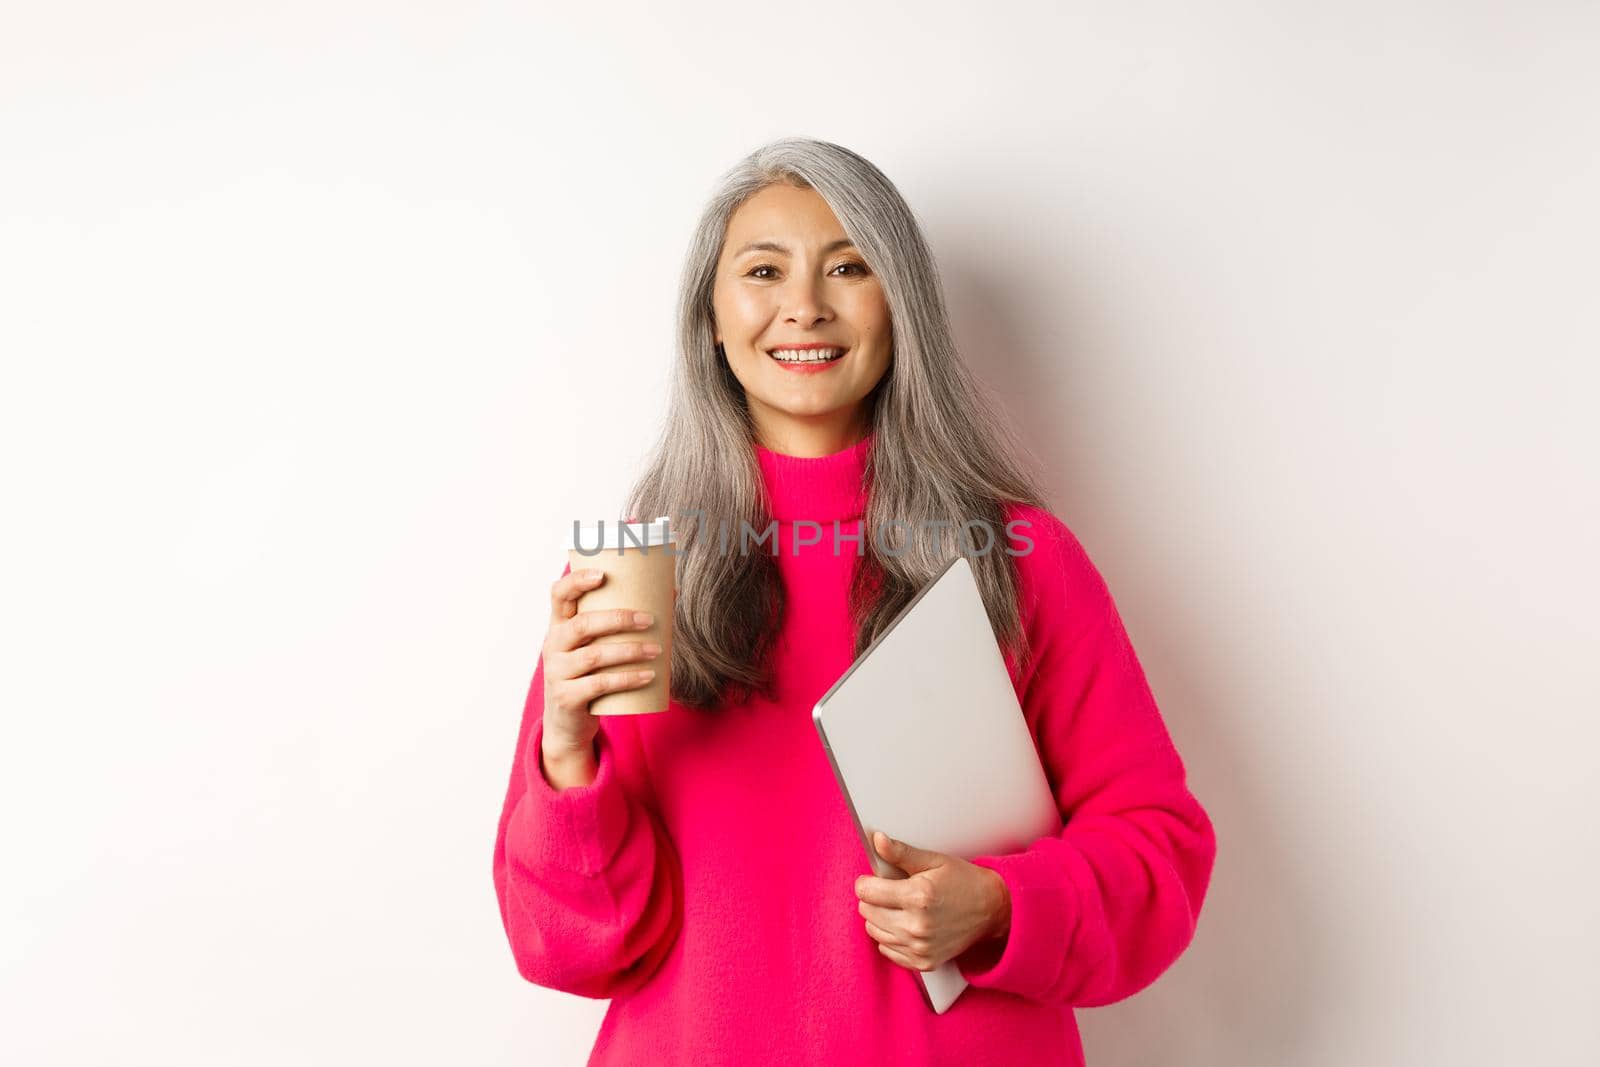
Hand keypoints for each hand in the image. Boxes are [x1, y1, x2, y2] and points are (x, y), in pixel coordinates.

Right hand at [540, 567, 664, 760]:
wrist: (567, 725)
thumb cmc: (589, 675)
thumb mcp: (594, 648)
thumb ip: (618, 626)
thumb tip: (670, 593)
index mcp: (559, 626)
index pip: (558, 595)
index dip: (577, 582)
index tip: (603, 574)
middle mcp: (553, 646)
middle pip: (582, 624)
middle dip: (619, 619)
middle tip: (650, 620)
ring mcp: (557, 673)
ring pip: (594, 656)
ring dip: (630, 651)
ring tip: (657, 650)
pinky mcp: (567, 698)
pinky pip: (600, 685)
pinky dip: (627, 679)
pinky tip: (648, 676)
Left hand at [855, 831, 1010, 973]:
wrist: (992, 910)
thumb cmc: (964, 881)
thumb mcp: (934, 860)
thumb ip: (901, 852)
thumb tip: (878, 840)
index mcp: (918, 896)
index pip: (866, 892)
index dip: (867, 882)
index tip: (874, 879)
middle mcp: (916, 925)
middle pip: (866, 912)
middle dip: (873, 899)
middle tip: (892, 891)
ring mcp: (920, 947)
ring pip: (874, 931)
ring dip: (880, 918)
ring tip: (900, 907)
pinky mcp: (923, 962)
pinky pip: (887, 950)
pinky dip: (891, 937)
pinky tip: (906, 924)